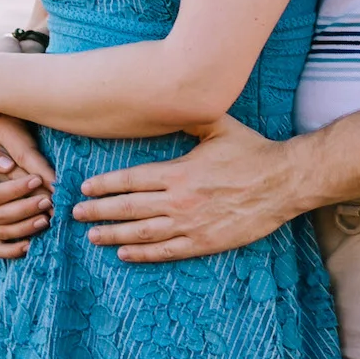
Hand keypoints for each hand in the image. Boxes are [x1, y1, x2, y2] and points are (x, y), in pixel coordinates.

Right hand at [0, 115, 54, 258]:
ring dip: (26, 228)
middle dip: (27, 209)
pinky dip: (15, 251)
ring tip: (47, 218)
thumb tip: (8, 165)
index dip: (17, 189)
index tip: (37, 179)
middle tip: (48, 200)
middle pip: (1, 216)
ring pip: (4, 234)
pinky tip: (32, 245)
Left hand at [73, 116, 298, 261]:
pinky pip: (166, 251)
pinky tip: (124, 254)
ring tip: (92, 236)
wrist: (283, 182)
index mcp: (179, 172)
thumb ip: (188, 119)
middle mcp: (179, 200)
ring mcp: (190, 224)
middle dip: (98, 211)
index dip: (105, 185)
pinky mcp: (204, 242)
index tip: (86, 188)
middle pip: (128, 208)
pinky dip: (142, 254)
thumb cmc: (252, 152)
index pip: (130, 180)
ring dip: (113, 235)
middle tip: (75, 214)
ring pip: (141, 233)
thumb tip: (168, 103)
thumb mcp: (218, 126)